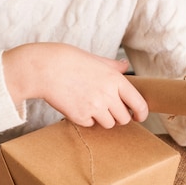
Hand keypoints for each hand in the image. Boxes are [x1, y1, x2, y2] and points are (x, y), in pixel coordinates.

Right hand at [2, 43, 147, 127]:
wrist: (44, 68)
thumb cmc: (67, 60)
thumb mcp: (94, 59)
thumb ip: (112, 66)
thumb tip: (124, 66)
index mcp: (115, 79)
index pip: (138, 103)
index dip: (141, 113)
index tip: (138, 117)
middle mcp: (107, 95)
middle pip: (124, 118)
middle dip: (118, 117)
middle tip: (109, 110)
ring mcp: (94, 107)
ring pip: (108, 124)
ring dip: (102, 119)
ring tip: (90, 105)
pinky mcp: (80, 117)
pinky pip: (89, 125)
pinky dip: (85, 119)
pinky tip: (76, 105)